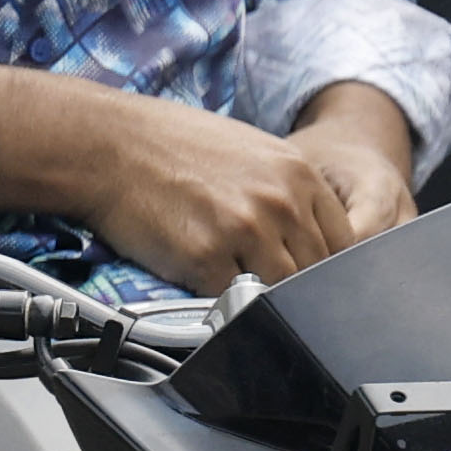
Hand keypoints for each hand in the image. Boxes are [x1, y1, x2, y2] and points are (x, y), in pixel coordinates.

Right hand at [0, 70, 411, 292]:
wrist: (109, 145)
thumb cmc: (169, 145)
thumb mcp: (249, 151)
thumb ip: (287, 193)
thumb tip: (306, 238)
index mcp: (297, 175)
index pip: (342, 243)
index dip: (328, 269)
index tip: (314, 284)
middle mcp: (280, 203)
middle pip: (315, 272)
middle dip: (297, 290)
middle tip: (278, 301)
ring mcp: (245, 232)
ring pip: (280, 294)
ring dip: (263, 302)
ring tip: (242, 299)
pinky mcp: (206, 259)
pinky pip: (231, 302)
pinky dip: (221, 304)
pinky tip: (205, 290)